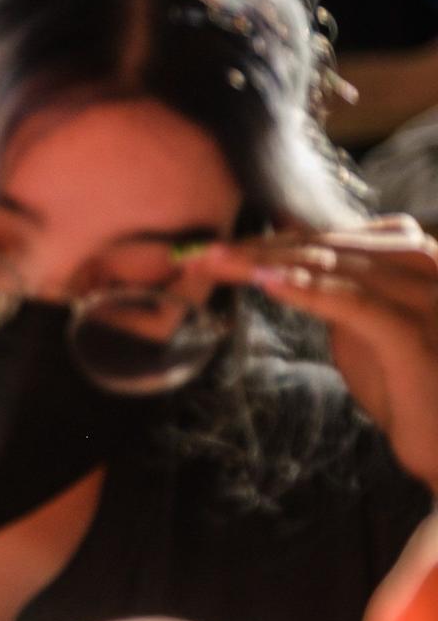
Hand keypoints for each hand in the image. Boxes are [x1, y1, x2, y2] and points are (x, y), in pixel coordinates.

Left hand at [188, 216, 437, 485]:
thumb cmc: (404, 384)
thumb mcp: (362, 326)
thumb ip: (333, 289)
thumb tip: (283, 263)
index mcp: (416, 257)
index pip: (334, 236)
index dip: (274, 238)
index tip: (221, 244)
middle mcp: (429, 266)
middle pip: (332, 246)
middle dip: (263, 247)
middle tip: (205, 251)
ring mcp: (430, 299)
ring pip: (338, 267)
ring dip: (273, 262)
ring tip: (221, 262)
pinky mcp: (417, 336)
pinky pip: (357, 305)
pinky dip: (310, 291)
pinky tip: (268, 285)